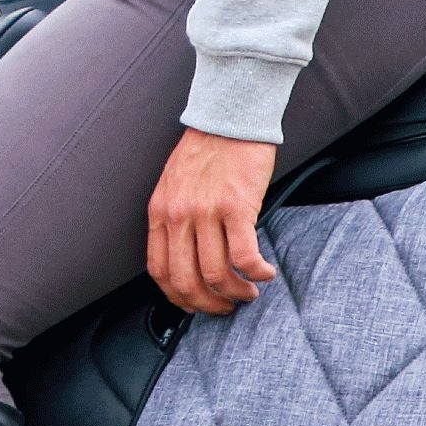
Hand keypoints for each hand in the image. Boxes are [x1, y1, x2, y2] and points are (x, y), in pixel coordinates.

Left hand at [147, 127, 279, 314]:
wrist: (228, 118)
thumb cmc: (205, 150)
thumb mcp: (174, 185)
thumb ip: (175, 218)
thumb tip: (186, 256)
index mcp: (160, 211)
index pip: (159, 269)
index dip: (178, 296)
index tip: (196, 305)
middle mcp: (178, 215)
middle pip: (186, 280)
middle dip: (208, 304)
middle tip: (226, 307)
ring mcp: (205, 212)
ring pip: (216, 274)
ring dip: (236, 293)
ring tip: (249, 291)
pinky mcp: (235, 207)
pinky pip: (244, 257)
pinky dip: (257, 274)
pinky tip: (265, 272)